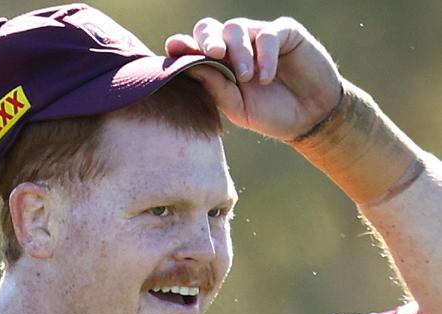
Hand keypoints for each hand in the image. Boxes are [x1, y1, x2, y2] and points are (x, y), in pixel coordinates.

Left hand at [166, 17, 341, 139]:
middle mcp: (234, 47)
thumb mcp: (237, 108)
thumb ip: (214, 88)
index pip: (194, 48)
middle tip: (214, 55)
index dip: (183, 46)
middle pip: (209, 28)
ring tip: (247, 78)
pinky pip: (268, 34)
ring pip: (236, 28)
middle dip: (207, 39)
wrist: (309, 117)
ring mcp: (258, 37)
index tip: (173, 47)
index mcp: (217, 65)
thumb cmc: (270, 114)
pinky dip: (265, 55)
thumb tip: (188, 68)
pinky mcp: (285, 33)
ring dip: (239, 52)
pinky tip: (267, 77)